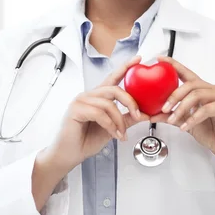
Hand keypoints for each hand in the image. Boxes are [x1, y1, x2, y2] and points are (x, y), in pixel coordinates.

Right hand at [48, 55, 149, 170]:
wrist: (69, 155)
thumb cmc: (86, 141)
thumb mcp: (113, 129)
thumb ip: (127, 119)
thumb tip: (144, 115)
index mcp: (97, 97)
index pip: (112, 78)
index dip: (125, 67)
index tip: (138, 59)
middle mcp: (89, 95)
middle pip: (114, 89)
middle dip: (130, 102)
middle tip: (139, 115)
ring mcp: (81, 101)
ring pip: (108, 103)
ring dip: (119, 121)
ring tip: (121, 133)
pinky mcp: (76, 109)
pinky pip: (99, 113)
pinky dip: (110, 125)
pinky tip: (113, 134)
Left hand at [150, 56, 214, 164]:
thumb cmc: (211, 132)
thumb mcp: (186, 122)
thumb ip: (171, 117)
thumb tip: (153, 114)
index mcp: (202, 90)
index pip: (186, 73)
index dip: (173, 65)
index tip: (160, 59)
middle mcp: (212, 90)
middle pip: (190, 84)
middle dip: (174, 95)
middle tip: (164, 108)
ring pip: (197, 95)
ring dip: (181, 108)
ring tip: (173, 120)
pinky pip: (206, 109)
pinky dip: (193, 118)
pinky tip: (185, 126)